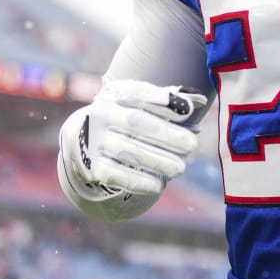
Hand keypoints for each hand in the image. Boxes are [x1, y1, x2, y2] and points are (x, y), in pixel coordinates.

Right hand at [58, 79, 207, 200]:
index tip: (188, 110)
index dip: (163, 101)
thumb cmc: (120, 117)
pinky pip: (119, 176)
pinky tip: (160, 184)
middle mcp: (99, 116)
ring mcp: (92, 142)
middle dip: (167, 135)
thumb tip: (200, 101)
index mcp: (112, 96)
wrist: (79, 139)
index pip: (138, 94)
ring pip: (129, 152)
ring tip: (180, 168)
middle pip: (136, 123)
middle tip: (192, 145)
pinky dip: (141, 182)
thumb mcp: (136, 103)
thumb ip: (167, 101)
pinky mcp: (93, 168)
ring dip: (159, 161)